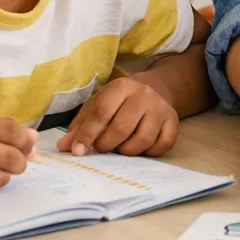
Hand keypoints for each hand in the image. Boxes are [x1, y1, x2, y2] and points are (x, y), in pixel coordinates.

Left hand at [59, 77, 178, 156]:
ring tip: (120, 147)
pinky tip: (141, 147)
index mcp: (121, 87)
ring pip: (142, 140)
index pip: (101, 112)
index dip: (87, 134)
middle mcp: (143, 95)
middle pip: (121, 128)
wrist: (154, 90)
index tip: (78, 151)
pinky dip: (149, 152)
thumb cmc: (118, 102)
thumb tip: (65, 147)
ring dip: (127, 151)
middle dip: (106, 145)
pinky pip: (162, 145)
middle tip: (101, 148)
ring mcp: (161, 108)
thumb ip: (80, 125)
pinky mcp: (174, 121)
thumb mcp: (97, 105)